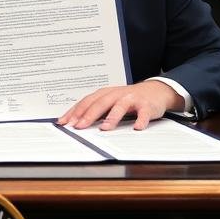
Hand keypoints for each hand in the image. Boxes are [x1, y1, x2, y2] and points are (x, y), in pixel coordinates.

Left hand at [58, 80, 182, 130]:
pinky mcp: (147, 105)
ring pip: (120, 106)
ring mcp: (132, 99)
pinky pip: (144, 113)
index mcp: (105, 94)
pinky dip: (141, 120)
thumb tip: (72, 122)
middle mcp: (117, 95)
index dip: (75, 112)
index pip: (87, 102)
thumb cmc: (128, 98)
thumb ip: (94, 110)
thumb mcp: (109, 102)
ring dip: (112, 117)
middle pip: (100, 103)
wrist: (155, 91)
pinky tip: (137, 127)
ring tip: (104, 128)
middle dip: (88, 115)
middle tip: (79, 126)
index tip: (64, 123)